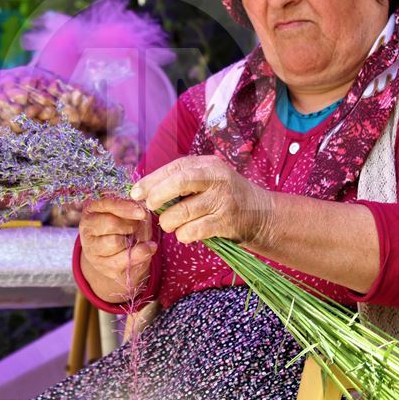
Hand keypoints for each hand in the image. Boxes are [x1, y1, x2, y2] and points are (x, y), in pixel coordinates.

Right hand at [79, 197, 156, 287]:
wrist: (119, 254)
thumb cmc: (124, 227)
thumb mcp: (129, 214)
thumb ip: (134, 211)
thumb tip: (143, 213)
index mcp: (91, 210)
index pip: (107, 204)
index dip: (126, 208)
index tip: (142, 212)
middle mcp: (87, 229)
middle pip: (111, 223)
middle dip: (129, 224)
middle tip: (137, 226)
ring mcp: (92, 250)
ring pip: (115, 242)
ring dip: (133, 240)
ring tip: (138, 239)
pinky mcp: (103, 266)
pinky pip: (123, 260)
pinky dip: (140, 254)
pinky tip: (148, 249)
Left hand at [130, 155, 274, 244]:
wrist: (262, 214)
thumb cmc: (225, 197)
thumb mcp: (208, 179)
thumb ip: (182, 180)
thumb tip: (145, 190)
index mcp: (208, 165)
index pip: (174, 168)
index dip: (152, 180)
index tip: (136, 193)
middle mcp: (217, 179)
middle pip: (178, 183)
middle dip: (157, 196)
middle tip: (150, 207)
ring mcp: (222, 201)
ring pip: (181, 212)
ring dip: (169, 222)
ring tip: (170, 224)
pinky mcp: (225, 223)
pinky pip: (192, 231)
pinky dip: (183, 235)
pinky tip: (185, 233)